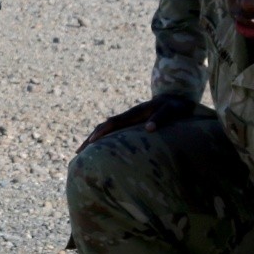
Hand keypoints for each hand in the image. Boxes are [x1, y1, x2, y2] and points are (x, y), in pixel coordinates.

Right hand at [76, 94, 196, 151]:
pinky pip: (112, 133)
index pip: (113, 123)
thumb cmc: (174, 107)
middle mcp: (127, 116)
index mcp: (134, 113)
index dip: (101, 132)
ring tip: (82, 154)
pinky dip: (102, 141)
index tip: (91, 143)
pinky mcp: (129, 125)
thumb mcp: (170, 111)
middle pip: (103, 127)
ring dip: (93, 140)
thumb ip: (160, 118)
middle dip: (90, 139)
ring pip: (106, 130)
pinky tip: (99, 151)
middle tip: (77, 153)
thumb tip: (148, 129)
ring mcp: (127, 120)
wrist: (175, 99)